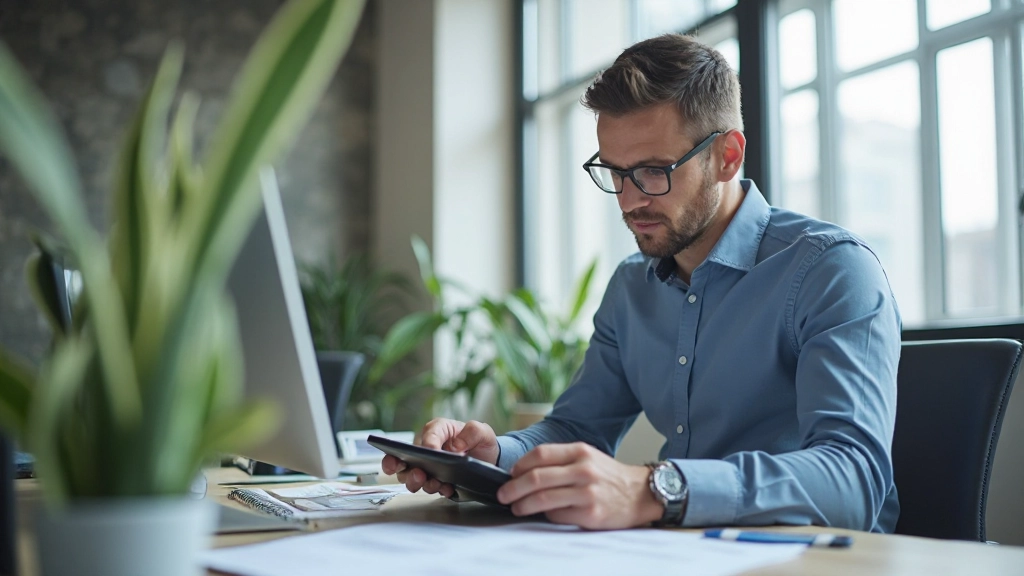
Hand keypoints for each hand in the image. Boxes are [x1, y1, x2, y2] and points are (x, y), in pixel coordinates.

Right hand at [380, 418, 499, 497]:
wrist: (488, 461)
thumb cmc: (481, 442)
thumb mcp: (483, 432)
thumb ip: (472, 433)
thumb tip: (455, 447)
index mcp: (438, 429)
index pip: (427, 435)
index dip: (428, 445)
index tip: (432, 452)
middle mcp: (428, 446)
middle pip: (406, 456)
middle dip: (403, 466)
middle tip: (418, 474)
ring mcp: (428, 465)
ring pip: (411, 475)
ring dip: (419, 482)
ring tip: (434, 484)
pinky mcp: (433, 479)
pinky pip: (426, 487)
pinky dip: (435, 489)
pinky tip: (446, 489)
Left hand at [495, 442, 663, 529]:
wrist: (641, 494)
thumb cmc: (608, 476)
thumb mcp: (587, 457)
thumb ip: (560, 460)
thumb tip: (523, 472)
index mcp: (580, 451)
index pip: (540, 454)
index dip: (520, 465)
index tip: (510, 474)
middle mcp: (583, 470)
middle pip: (536, 477)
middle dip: (513, 488)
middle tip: (503, 494)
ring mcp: (587, 493)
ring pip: (542, 499)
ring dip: (523, 505)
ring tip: (516, 508)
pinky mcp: (590, 514)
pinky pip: (557, 515)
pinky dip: (546, 515)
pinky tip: (545, 514)